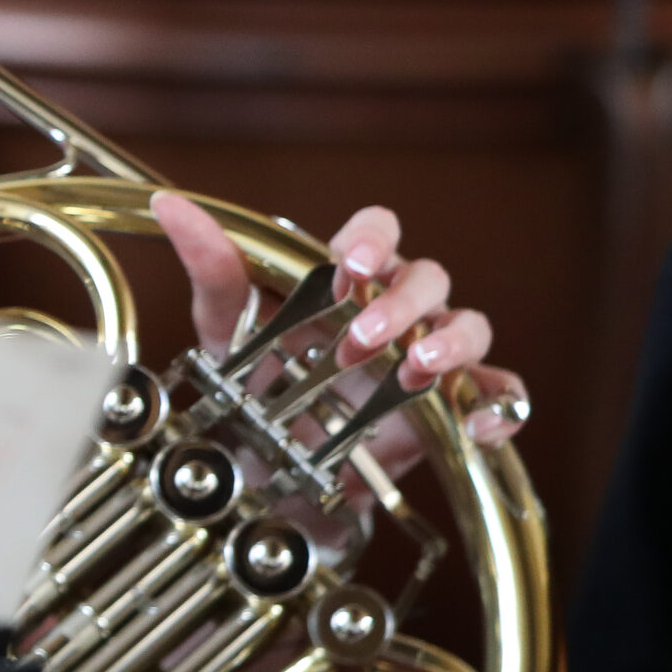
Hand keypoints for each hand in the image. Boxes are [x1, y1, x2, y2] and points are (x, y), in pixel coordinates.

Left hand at [151, 192, 528, 474]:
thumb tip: (171, 206)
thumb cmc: (258, 378)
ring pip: (471, 326)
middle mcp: (397, 307)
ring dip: (451, 342)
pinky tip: (479, 424)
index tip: (349, 262)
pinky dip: (500, 407)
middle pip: (428, 277)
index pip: (379, 230)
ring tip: (417, 368)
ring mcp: (428, 356)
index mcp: (350, 276)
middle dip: (400, 302)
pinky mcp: (450, 408)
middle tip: (362, 335)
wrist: (274, 465)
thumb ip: (211, 268)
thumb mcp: (226, 326)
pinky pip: (499, 395)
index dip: (373, 237)